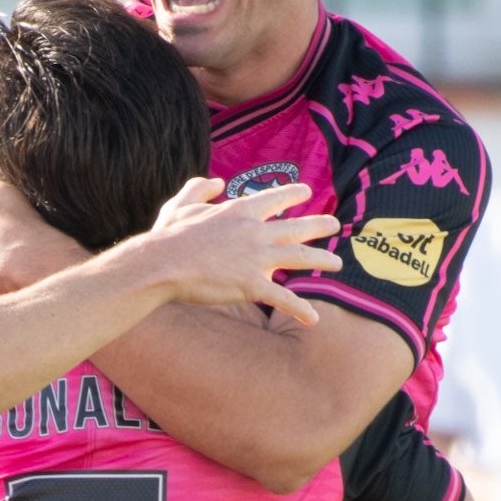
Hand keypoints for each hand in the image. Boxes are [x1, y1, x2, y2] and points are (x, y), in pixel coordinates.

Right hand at [130, 179, 341, 324]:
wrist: (162, 264)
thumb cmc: (168, 236)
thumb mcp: (181, 204)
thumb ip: (199, 188)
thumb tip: (216, 181)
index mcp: (240, 210)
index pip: (275, 198)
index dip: (293, 194)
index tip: (307, 192)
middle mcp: (256, 231)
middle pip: (297, 227)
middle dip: (320, 226)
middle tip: (336, 225)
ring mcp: (257, 258)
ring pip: (301, 258)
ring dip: (322, 260)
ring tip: (338, 263)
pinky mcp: (253, 285)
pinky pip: (283, 298)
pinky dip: (300, 309)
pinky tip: (314, 318)